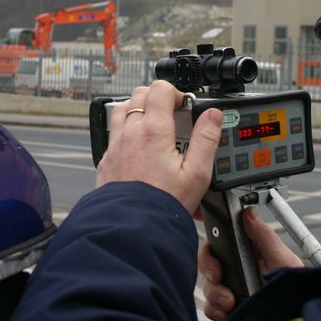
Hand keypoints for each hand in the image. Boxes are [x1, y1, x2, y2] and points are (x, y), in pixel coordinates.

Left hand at [95, 80, 221, 214]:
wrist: (132, 230)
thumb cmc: (164, 205)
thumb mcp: (196, 174)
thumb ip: (206, 140)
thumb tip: (213, 116)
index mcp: (153, 131)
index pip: (160, 90)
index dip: (176, 93)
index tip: (185, 107)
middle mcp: (130, 133)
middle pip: (139, 94)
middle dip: (157, 98)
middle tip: (172, 114)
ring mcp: (115, 146)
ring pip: (121, 110)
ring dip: (137, 110)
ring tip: (153, 125)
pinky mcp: (106, 161)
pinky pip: (113, 134)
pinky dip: (125, 131)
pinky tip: (138, 148)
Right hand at [199, 207, 303, 320]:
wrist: (297, 317)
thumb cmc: (295, 286)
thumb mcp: (283, 258)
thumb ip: (264, 236)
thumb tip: (248, 213)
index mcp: (246, 252)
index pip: (217, 244)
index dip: (210, 254)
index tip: (217, 268)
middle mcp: (236, 269)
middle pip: (207, 267)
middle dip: (211, 280)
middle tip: (224, 289)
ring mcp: (231, 289)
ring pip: (207, 288)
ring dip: (214, 297)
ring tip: (230, 304)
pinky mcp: (229, 308)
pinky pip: (210, 308)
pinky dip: (215, 310)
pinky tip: (227, 312)